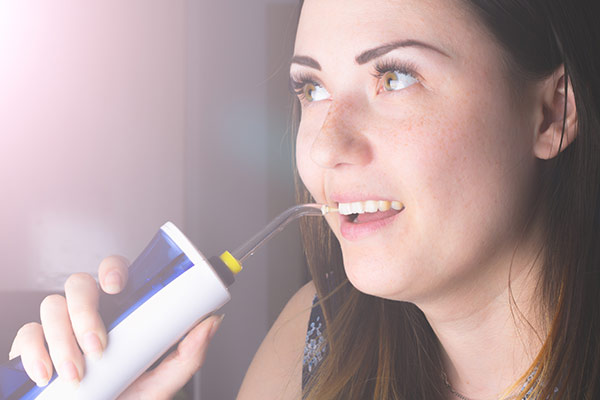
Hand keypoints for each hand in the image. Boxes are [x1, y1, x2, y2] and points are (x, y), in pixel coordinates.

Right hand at [9, 255, 222, 398]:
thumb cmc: (128, 395)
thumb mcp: (161, 381)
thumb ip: (187, 355)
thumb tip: (212, 321)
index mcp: (120, 312)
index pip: (115, 272)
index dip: (113, 269)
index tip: (118, 286)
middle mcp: (88, 313)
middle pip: (79, 284)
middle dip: (85, 311)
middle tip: (98, 345)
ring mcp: (59, 328)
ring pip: (50, 306)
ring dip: (62, 339)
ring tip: (76, 372)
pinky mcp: (34, 346)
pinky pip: (25, 334)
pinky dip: (33, 353)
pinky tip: (46, 374)